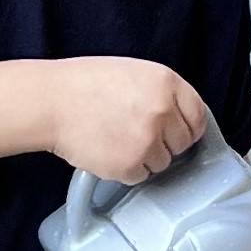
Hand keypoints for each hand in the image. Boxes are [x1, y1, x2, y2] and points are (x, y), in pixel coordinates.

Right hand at [43, 59, 208, 185]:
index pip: (198, 116)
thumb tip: (182, 119)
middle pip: (182, 143)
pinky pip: (140, 176)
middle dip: (165, 143)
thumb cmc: (86, 85)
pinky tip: (108, 151)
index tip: (177, 132)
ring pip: (162, 163)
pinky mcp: (130, 165)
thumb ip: (162, 93)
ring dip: (144, 158)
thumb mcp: (134, 73)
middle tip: (136, 135)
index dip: (186, 127)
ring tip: (117, 140)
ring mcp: (148, 140)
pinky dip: (125, 170)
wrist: (52, 102)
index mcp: (167, 83)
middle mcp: (163, 111)